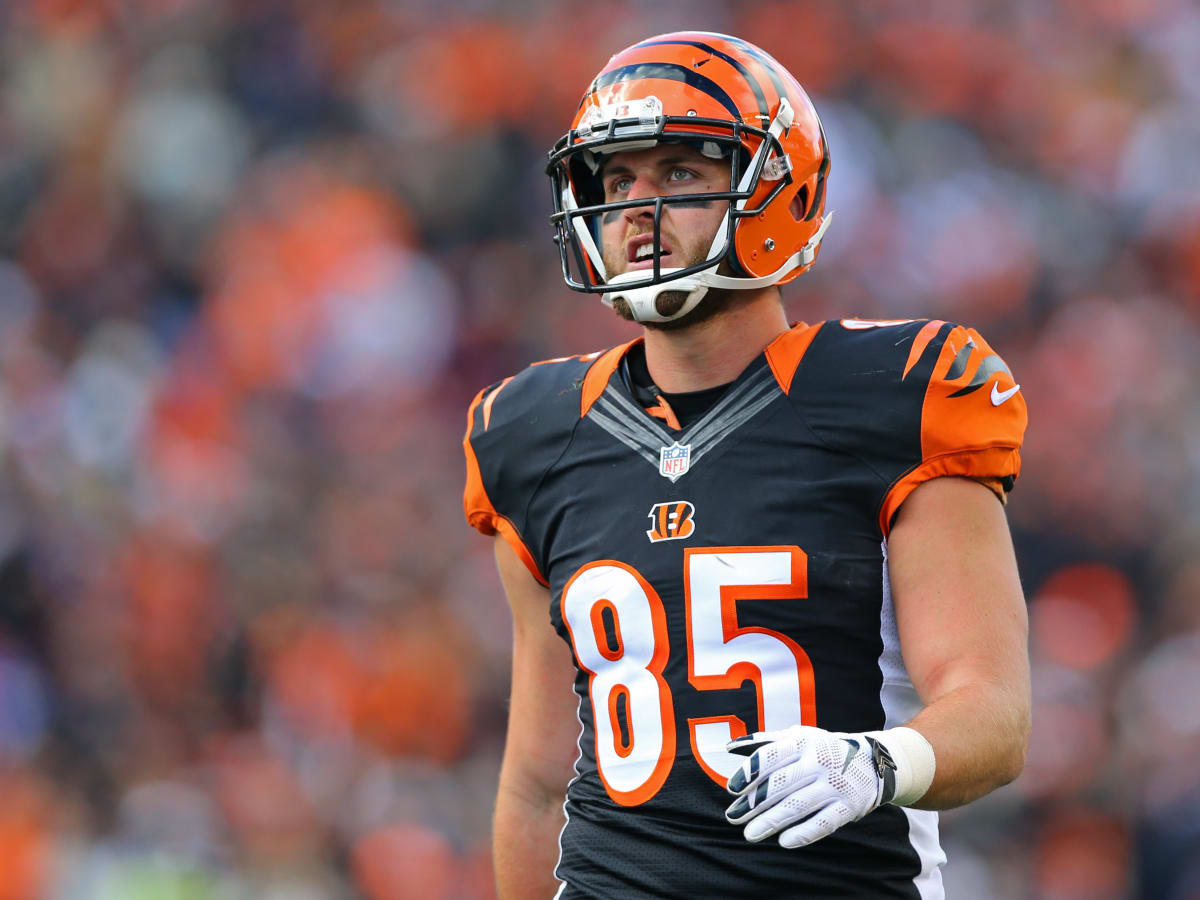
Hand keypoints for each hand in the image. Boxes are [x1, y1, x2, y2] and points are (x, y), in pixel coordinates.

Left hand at [723, 725, 896, 848]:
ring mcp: (835, 785)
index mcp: (803, 742)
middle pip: (780, 783)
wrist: (873, 761)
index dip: (749, 772)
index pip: (771, 756)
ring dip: (771, 821)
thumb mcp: (799, 737)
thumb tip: (730, 747)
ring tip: (750, 833)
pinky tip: (784, 841)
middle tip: (733, 816)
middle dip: (754, 802)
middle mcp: (819, 761)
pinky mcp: (848, 806)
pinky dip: (804, 833)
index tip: (732, 789)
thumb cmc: (823, 749)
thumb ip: (766, 742)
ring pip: (798, 805)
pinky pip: (824, 823)